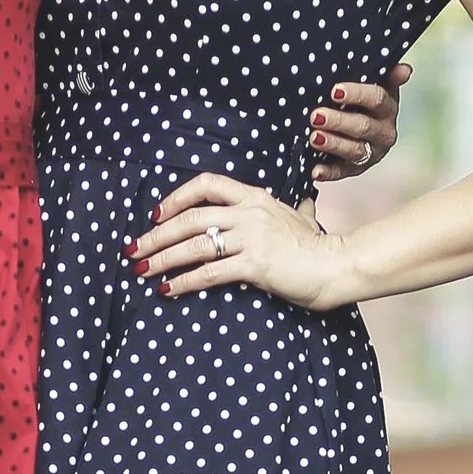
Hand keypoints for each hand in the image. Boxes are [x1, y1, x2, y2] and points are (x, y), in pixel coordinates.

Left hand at [129, 175, 355, 310]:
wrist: (337, 267)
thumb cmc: (319, 247)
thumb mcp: (304, 218)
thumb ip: (296, 209)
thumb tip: (305, 201)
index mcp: (256, 197)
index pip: (207, 184)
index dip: (177, 197)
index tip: (157, 214)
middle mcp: (250, 212)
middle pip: (190, 217)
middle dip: (156, 235)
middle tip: (134, 249)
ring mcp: (252, 237)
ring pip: (194, 244)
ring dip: (162, 258)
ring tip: (142, 270)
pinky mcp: (255, 265)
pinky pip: (209, 272)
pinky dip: (184, 281)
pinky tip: (168, 290)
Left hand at [310, 57, 410, 183]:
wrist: (360, 128)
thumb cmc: (362, 101)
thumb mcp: (374, 85)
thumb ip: (387, 76)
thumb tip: (404, 69)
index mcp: (388, 108)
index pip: (376, 99)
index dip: (357, 94)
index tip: (335, 91)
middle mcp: (383, 132)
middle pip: (363, 126)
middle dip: (338, 121)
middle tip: (316, 116)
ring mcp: (371, 153)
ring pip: (354, 150)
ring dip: (333, 144)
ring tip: (314, 137)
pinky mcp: (355, 169)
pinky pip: (342, 172)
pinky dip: (328, 172)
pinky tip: (315, 171)